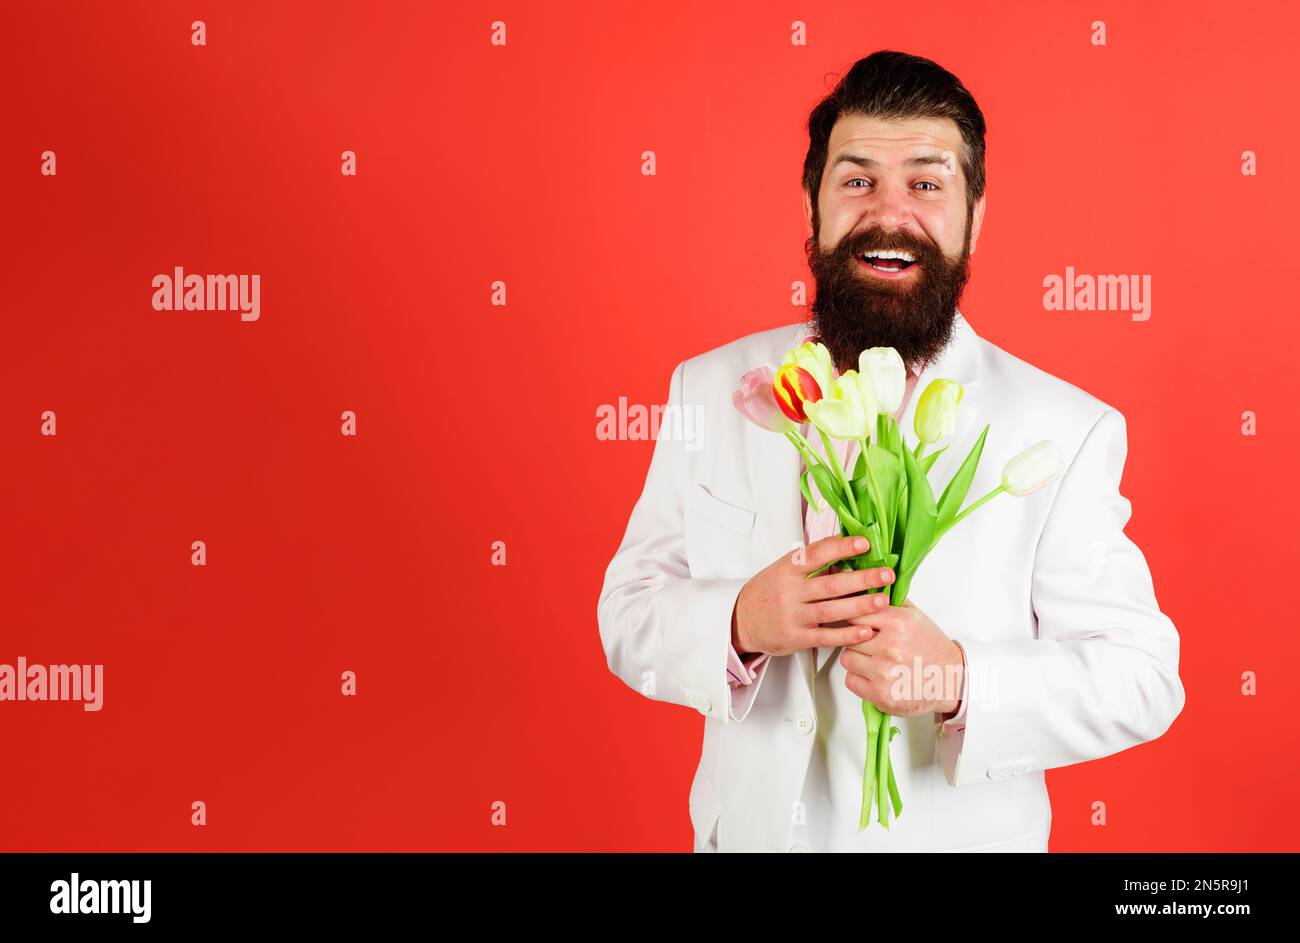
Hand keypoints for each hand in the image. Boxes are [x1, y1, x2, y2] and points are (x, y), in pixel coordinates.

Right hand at [731, 535, 895, 657]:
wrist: (740, 620)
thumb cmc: (768, 592)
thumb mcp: (783, 570)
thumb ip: (811, 562)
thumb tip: (846, 547)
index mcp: (787, 569)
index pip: (817, 554)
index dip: (842, 547)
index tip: (864, 543)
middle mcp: (790, 591)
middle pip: (831, 584)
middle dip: (862, 578)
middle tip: (887, 574)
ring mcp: (792, 616)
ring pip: (831, 610)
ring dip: (860, 605)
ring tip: (883, 600)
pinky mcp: (795, 638)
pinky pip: (825, 636)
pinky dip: (847, 634)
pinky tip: (866, 630)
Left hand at [838, 599, 963, 716]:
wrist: (951, 680)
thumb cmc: (932, 649)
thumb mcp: (916, 617)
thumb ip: (891, 603)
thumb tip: (867, 591)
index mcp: (898, 623)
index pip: (856, 613)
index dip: (853, 619)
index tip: (854, 623)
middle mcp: (890, 646)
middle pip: (848, 637)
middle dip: (856, 640)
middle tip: (869, 645)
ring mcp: (884, 671)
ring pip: (846, 659)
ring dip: (856, 660)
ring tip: (873, 661)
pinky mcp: (880, 694)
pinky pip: (850, 680)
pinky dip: (859, 679)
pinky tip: (873, 676)